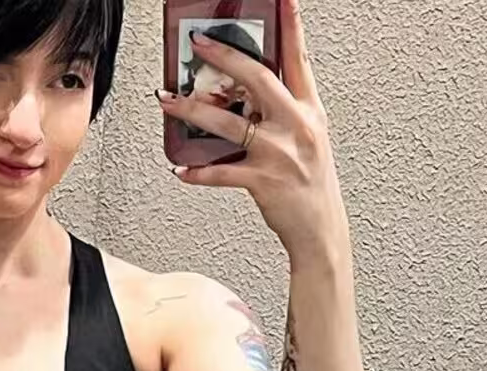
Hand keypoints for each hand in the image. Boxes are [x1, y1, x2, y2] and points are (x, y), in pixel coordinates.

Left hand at [155, 0, 348, 259]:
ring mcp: (279, 153)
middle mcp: (296, 125)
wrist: (319, 228)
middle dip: (224, 57)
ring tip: (167, 103)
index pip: (299, 59)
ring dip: (191, 112)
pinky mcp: (262, 181)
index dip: (290, 27)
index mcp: (309, 110)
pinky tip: (180, 168)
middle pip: (256, 79)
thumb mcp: (307, 138)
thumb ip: (281, 113)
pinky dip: (197, 172)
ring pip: (227, 122)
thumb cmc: (309, 184)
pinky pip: (220, 172)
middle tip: (198, 43)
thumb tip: (243, 94)